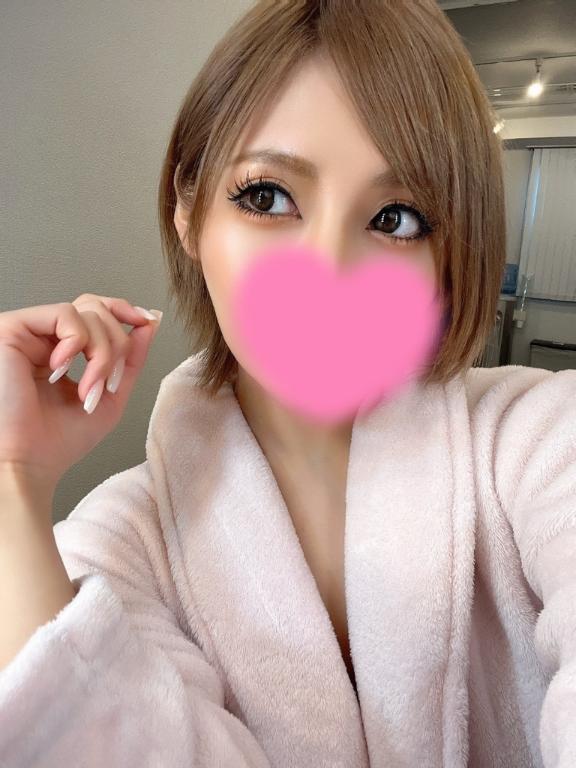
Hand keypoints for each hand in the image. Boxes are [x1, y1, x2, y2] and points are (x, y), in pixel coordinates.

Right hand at [0, 294, 161, 492]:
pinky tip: (63, 369)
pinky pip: (64, 313)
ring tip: (89, 388)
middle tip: (110, 381)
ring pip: (86, 312)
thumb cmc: (57, 441)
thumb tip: (150, 321)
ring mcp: (27, 331)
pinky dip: (78, 341)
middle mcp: (42, 337)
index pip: (96, 313)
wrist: (27, 463)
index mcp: (61, 351)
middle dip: (118, 343)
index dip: (124, 311)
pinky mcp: (12, 328)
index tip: (147, 322)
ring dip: (102, 352)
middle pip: (96, 308)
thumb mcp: (110, 395)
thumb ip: (130, 359)